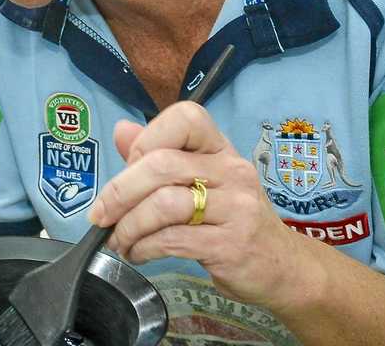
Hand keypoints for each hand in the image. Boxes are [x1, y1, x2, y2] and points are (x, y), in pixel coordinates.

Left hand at [89, 101, 320, 311]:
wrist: (284, 268)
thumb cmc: (233, 220)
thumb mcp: (202, 181)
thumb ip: (160, 156)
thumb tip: (120, 130)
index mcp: (221, 149)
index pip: (185, 118)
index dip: (146, 139)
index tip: (126, 167)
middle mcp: (233, 170)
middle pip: (161, 165)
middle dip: (119, 192)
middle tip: (100, 215)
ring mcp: (237, 207)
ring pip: (164, 204)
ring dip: (129, 225)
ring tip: (119, 241)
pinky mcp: (232, 244)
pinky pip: (173, 240)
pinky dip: (144, 247)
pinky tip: (138, 253)